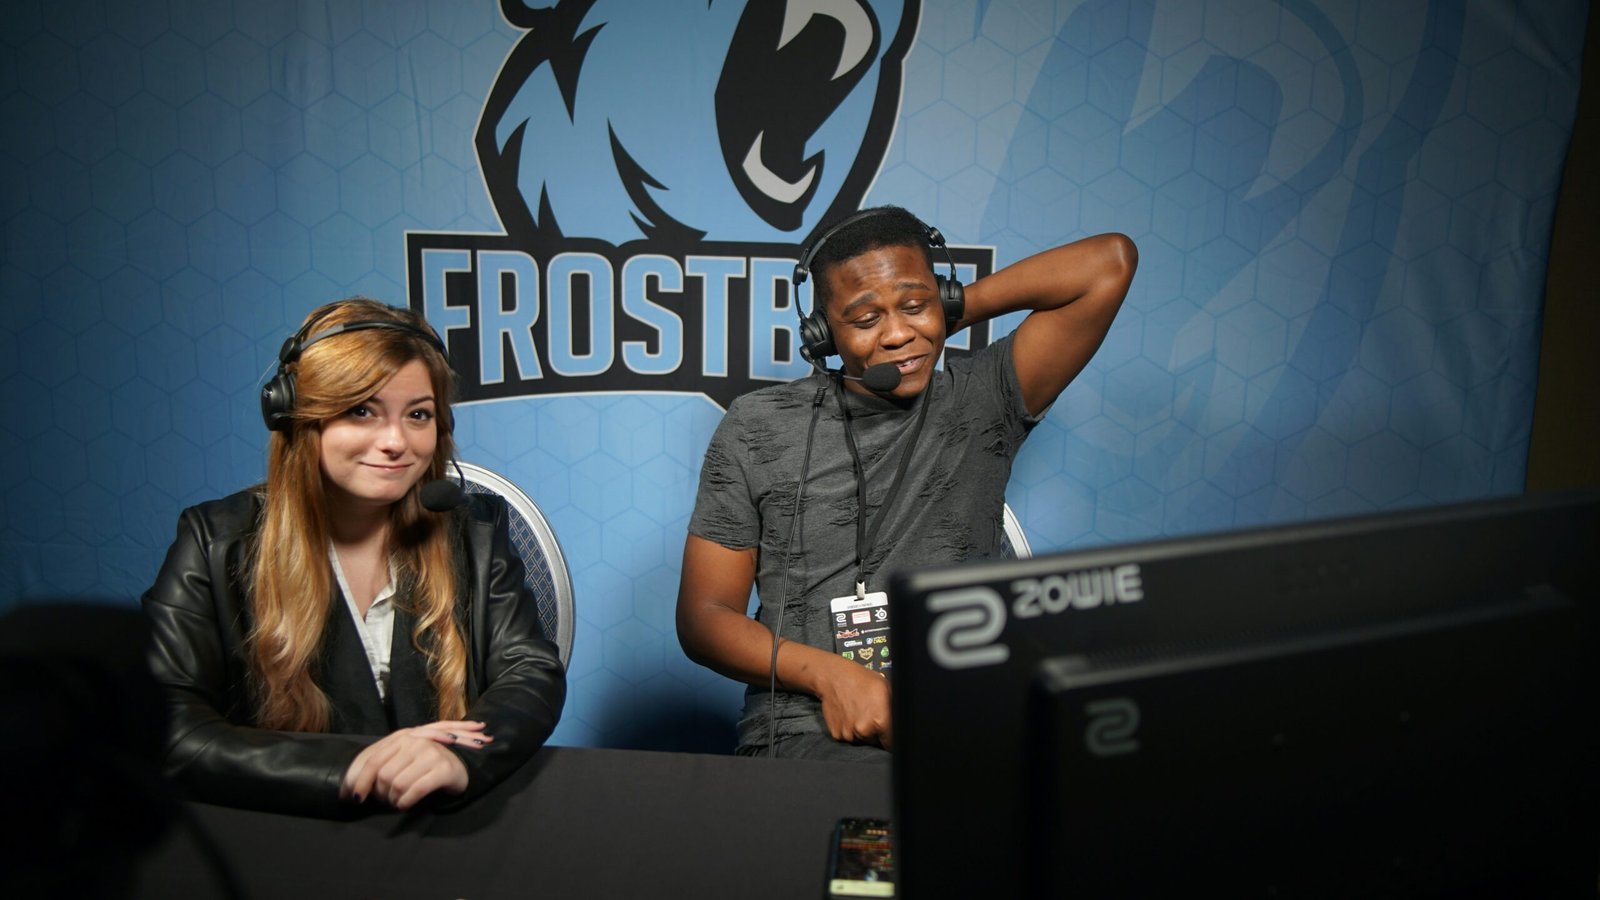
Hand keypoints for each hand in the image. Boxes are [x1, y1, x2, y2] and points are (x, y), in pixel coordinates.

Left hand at [341, 720, 492, 809]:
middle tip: (386, 800)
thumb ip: (376, 768)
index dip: (359, 781)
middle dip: (380, 794)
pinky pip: (415, 791)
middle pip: (383, 775)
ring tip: (398, 801)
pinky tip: (405, 804)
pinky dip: (405, 802)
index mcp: (402, 737)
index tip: (355, 799)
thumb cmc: (424, 766)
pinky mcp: (443, 769)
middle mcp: (415, 742)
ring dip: (393, 800)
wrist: (461, 765)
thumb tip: (346, 791)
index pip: (372, 761)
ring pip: (397, 784)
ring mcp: (430, 754)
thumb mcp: (401, 760)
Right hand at [812, 657, 892, 749]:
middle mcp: (864, 731)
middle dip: (877, 733)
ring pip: (861, 740)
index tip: (889, 733)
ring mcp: (848, 734)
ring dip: (862, 732)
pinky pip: (848, 737)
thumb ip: (896, 712)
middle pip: (876, 743)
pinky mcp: (837, 734)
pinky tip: (849, 715)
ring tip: (859, 712)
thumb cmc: (862, 681)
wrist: (835, 678)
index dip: (892, 739)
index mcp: (880, 721)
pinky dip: (849, 730)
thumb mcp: (888, 690)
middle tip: (871, 715)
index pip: (892, 743)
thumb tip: (904, 726)